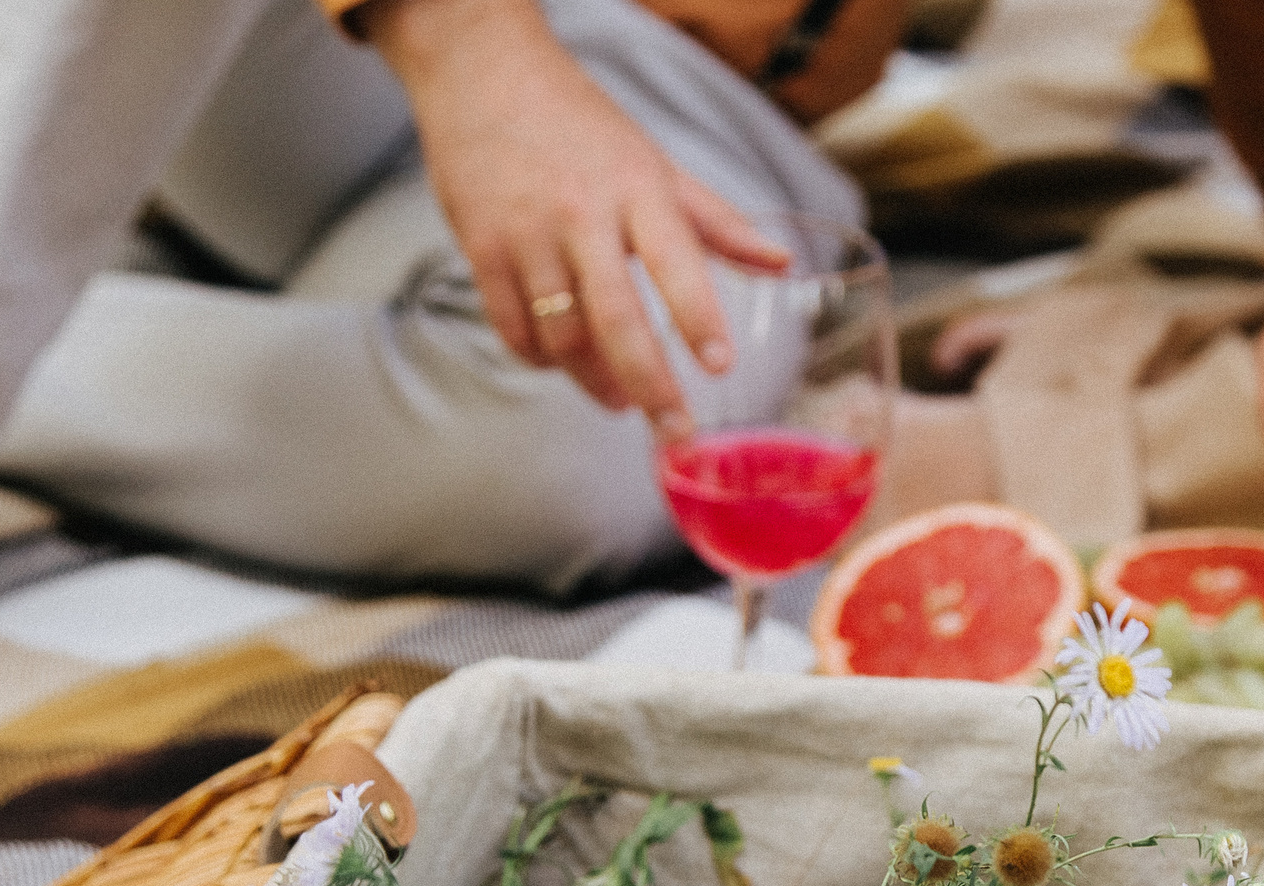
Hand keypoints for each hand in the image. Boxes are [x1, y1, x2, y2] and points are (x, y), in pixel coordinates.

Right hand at [362, 0, 788, 440]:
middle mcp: (583, 216)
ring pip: (564, 336)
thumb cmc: (583, 129)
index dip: (698, 316)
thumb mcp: (658, 166)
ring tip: (618, 398)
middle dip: (650, 385)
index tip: (719, 365)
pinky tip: (562, 363)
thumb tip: (783, 266)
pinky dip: (541, 360)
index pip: (677, 260)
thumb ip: (718, 224)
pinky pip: (514, 330)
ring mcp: (528, 235)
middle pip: (618, 319)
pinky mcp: (481, 249)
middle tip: (675, 431)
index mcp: (638, 191)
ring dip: (594, 380)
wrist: (484, 75)